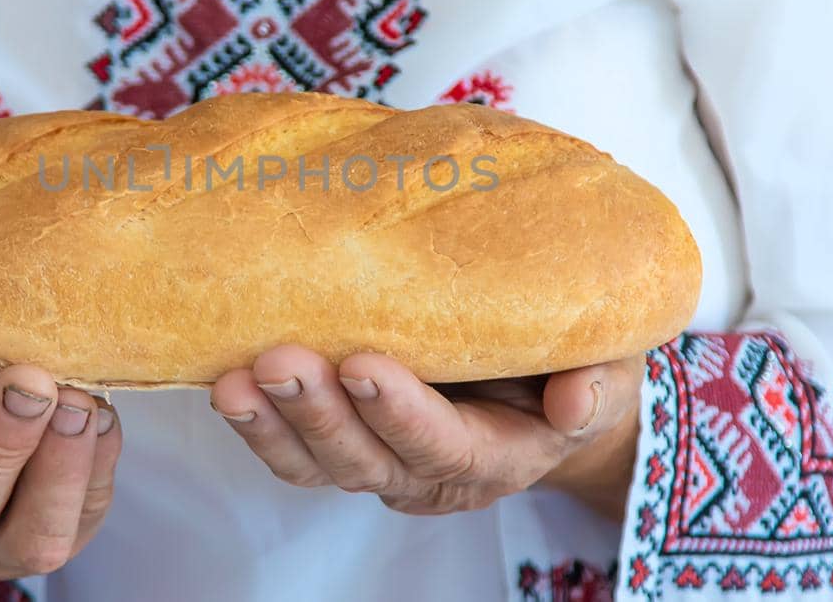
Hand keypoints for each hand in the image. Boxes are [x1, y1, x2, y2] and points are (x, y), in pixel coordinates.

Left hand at [209, 346, 640, 519]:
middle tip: (282, 361)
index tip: (365, 367)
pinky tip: (225, 382)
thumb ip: (598, 382)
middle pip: (366, 461)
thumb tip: (577, 402)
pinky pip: (292, 449)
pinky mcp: (342, 442)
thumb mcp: (607, 361)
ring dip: (273, 424)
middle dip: (320, 415)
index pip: (445, 447)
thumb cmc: (571, 360)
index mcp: (498, 456)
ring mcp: (379, 461)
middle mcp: (429, 473)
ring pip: (317, 463)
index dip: (403, 414)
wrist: (546, 380)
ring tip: (235, 379)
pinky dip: (256, 423)